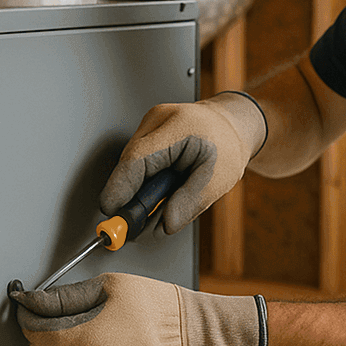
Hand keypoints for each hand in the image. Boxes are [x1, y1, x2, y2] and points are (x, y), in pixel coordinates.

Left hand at [10, 273, 258, 345]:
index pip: (39, 336)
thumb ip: (66, 297)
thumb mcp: (108, 287)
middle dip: (44, 342)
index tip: (30, 316)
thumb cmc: (154, 308)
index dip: (30, 323)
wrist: (188, 335)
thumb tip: (35, 301)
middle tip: (54, 327)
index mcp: (87, 339)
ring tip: (75, 345)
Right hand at [99, 92, 266, 233]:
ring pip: (131, 166)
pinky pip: (137, 163)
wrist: (231, 125)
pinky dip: (147, 180)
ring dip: (143, 188)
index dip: (119, 189)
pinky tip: (165, 184)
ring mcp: (149, 124)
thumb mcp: (218, 179)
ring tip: (170, 194)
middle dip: (133, 197)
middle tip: (143, 222)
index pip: (136, 159)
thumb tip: (164, 225)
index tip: (113, 213)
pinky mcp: (146, 133)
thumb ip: (190, 203)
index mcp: (177, 127)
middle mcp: (156, 121)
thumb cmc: (228, 146)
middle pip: (128, 165)